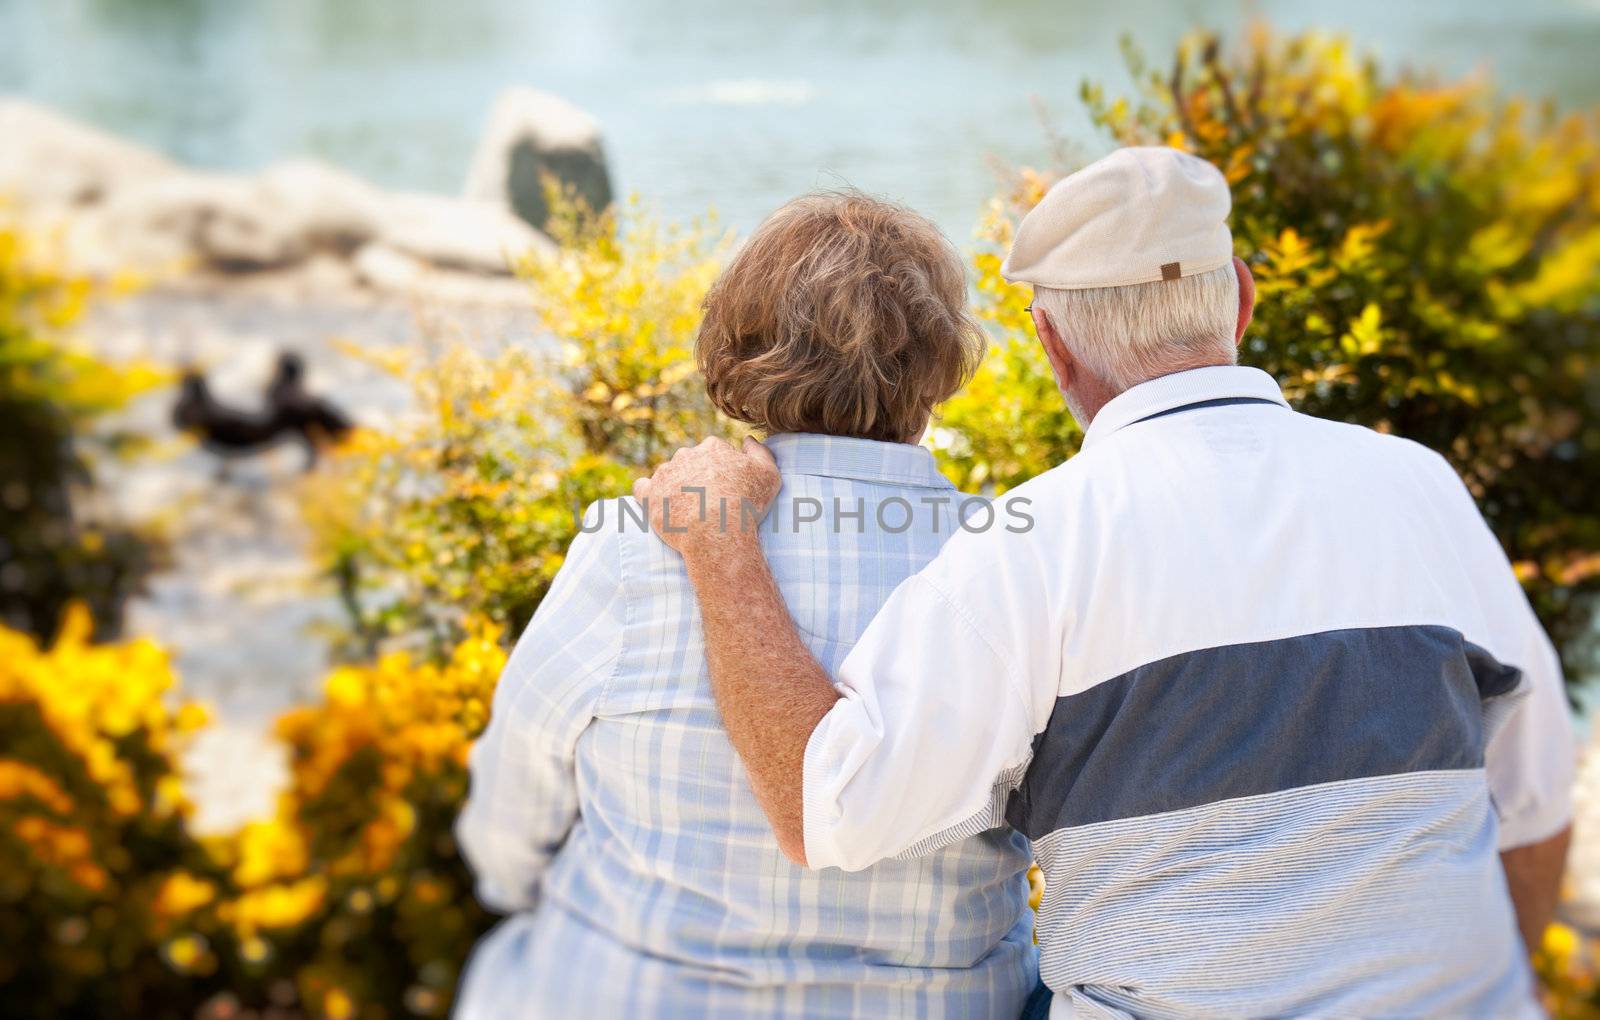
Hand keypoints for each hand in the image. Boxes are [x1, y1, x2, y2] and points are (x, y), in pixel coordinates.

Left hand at [633, 437, 780, 557]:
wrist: (717, 533)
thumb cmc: (746, 506)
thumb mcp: (769, 475)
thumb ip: (761, 452)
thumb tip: (748, 439)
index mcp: (713, 447)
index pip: (715, 452)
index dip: (722, 471)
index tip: (728, 489)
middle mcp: (686, 454)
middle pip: (691, 461)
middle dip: (698, 476)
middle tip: (708, 501)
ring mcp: (665, 473)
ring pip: (669, 474)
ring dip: (675, 485)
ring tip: (687, 509)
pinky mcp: (650, 494)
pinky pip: (643, 487)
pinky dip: (649, 493)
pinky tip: (657, 502)